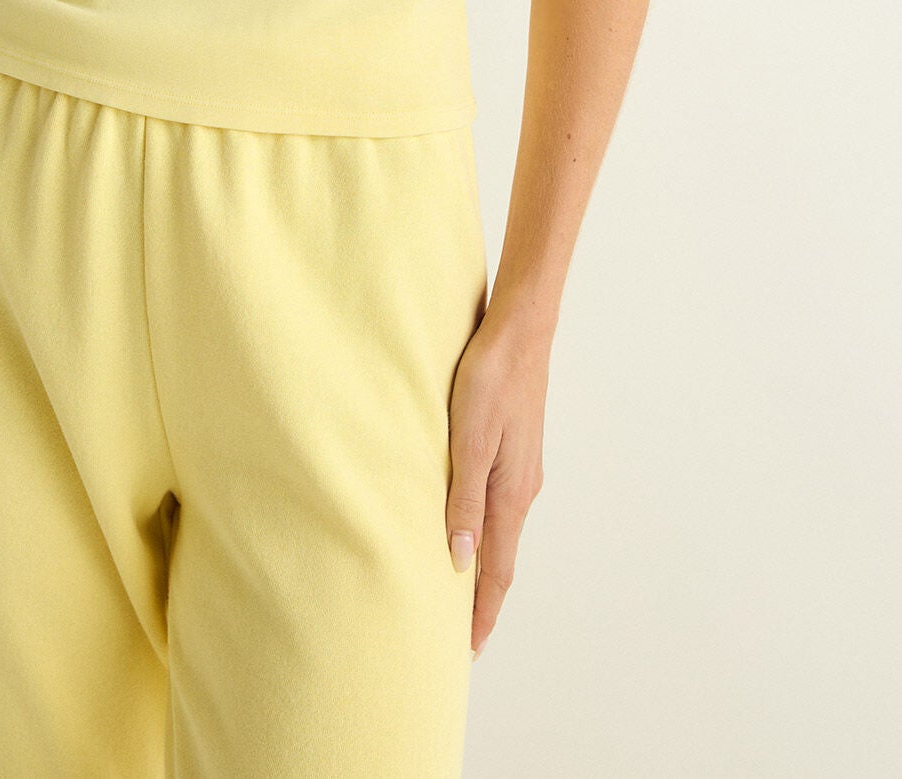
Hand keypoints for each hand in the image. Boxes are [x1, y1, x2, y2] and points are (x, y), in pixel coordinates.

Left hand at [445, 307, 549, 657]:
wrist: (520, 331)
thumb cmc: (490, 380)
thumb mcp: (468, 440)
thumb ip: (463, 500)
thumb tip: (459, 560)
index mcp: (510, 494)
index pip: (497, 570)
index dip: (482, 611)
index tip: (467, 649)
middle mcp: (521, 489)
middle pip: (501, 558)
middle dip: (482, 598)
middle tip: (460, 633)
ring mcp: (521, 469)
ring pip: (500, 530)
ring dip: (483, 565)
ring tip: (460, 590)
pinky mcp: (515, 448)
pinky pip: (499, 504)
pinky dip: (485, 530)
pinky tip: (469, 525)